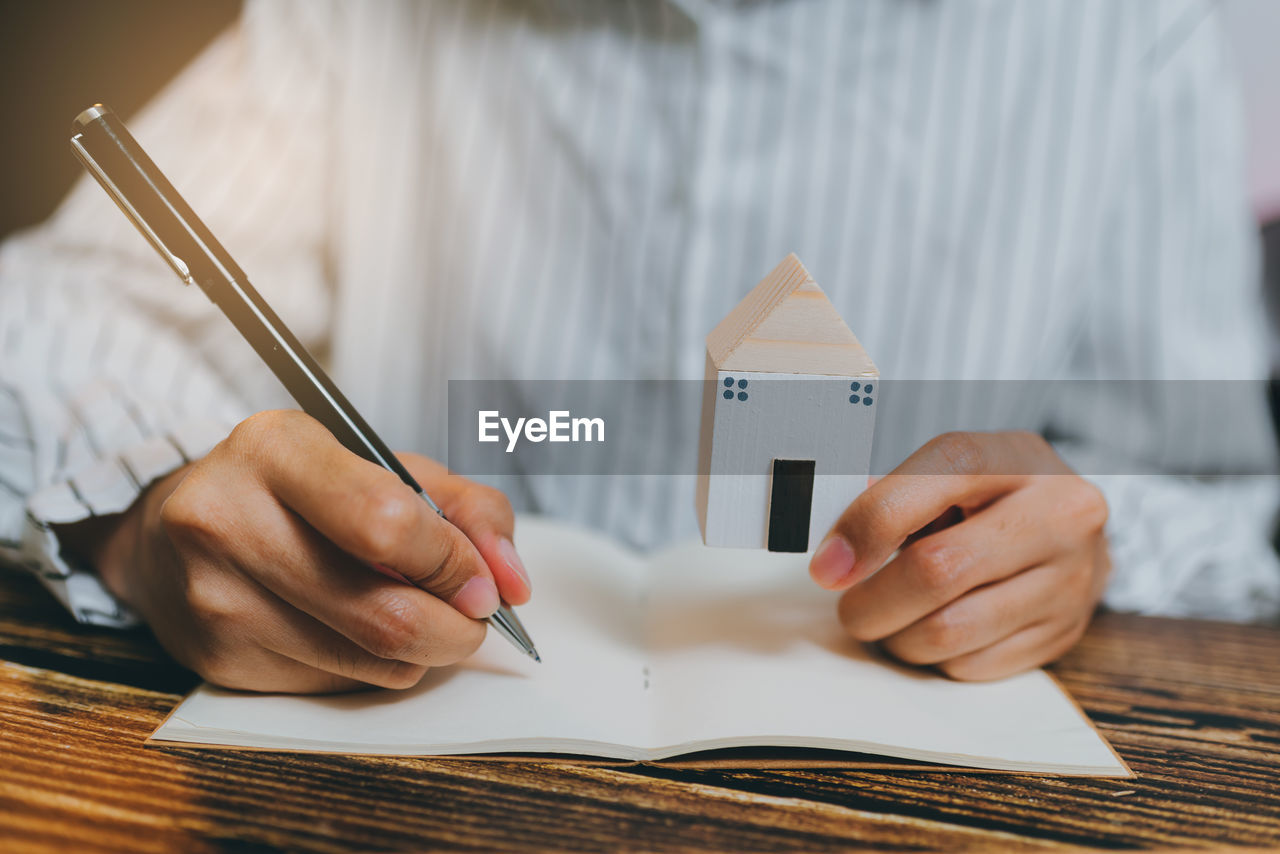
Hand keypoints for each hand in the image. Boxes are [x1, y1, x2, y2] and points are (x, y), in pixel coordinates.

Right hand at [69, 410, 531, 692]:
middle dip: (458, 628)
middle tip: (473, 616)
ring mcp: (217, 598)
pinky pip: (339, 686)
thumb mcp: (382, 464)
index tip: (486, 582)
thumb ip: (465, 509)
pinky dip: (374, 667)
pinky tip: (354, 629)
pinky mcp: (218, 659)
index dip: (456, 565)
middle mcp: (230, 521)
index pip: (387, 524)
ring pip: (372, 664)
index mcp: (276, 450)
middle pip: (386, 615)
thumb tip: (510, 581)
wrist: (169, 530)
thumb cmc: (296, 490)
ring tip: (416, 613)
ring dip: (423, 652)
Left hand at [809, 431, 1108, 680]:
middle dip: (872, 600)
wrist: (1072, 527)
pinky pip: (972, 664)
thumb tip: (836, 555)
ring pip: (949, 630)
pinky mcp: (1065, 632)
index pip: (926, 485)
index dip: (864, 529)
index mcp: (1013, 456)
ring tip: (890, 619)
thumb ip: (892, 499)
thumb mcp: (947, 474)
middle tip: (850, 606)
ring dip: (897, 637)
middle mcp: (1056, 513)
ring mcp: (1070, 577)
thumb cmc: (989, 496)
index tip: (828, 566)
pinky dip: (936, 658)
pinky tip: (935, 630)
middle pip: (936, 570)